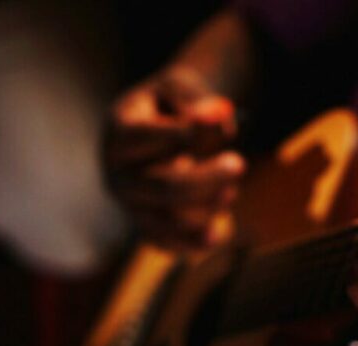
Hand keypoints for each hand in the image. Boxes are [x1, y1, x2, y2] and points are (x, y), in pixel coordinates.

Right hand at [104, 66, 244, 248]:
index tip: (222, 123)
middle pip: (162, 187)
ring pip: (167, 219)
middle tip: (240, 164)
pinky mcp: (143, 223)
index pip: (147, 137)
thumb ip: (195, 100)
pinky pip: (164, 242)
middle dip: (205, 180)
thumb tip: (217, 115)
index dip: (186, 135)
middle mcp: (117, 172)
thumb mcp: (178, 89)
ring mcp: (129, 202)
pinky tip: (215, 235)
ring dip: (206, 209)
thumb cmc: (167, 106)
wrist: (152, 130)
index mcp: (119, 132)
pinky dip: (191, 243)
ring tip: (231, 193)